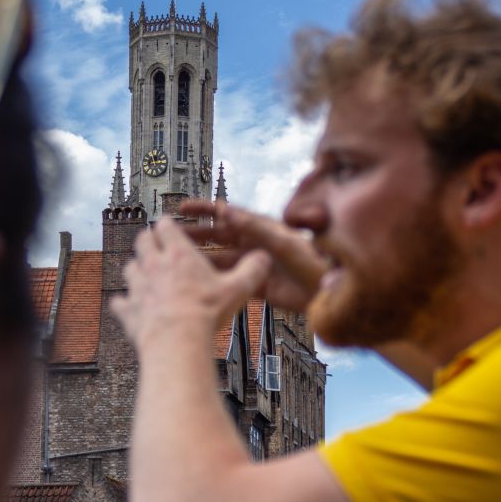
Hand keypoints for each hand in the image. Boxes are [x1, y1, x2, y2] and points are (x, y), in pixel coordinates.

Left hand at [111, 218, 271, 348]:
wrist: (177, 341)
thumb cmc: (205, 312)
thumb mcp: (238, 288)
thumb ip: (252, 270)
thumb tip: (264, 258)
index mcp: (178, 253)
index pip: (165, 225)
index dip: (168, 225)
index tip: (171, 227)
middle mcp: (153, 264)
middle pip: (142, 240)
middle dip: (149, 241)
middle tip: (157, 246)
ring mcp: (137, 286)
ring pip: (129, 268)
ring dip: (136, 269)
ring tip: (146, 276)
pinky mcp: (128, 310)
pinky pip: (119, 303)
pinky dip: (123, 303)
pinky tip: (128, 306)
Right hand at [180, 200, 326, 312]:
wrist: (329, 293)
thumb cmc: (315, 262)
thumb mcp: (283, 242)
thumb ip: (254, 227)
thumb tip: (227, 210)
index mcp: (261, 227)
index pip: (227, 213)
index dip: (204, 209)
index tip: (182, 207)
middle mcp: (254, 244)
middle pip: (218, 236)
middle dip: (195, 235)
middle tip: (171, 236)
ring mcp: (253, 265)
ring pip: (220, 259)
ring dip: (200, 259)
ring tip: (177, 261)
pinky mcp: (256, 285)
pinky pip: (229, 280)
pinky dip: (214, 280)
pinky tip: (197, 283)